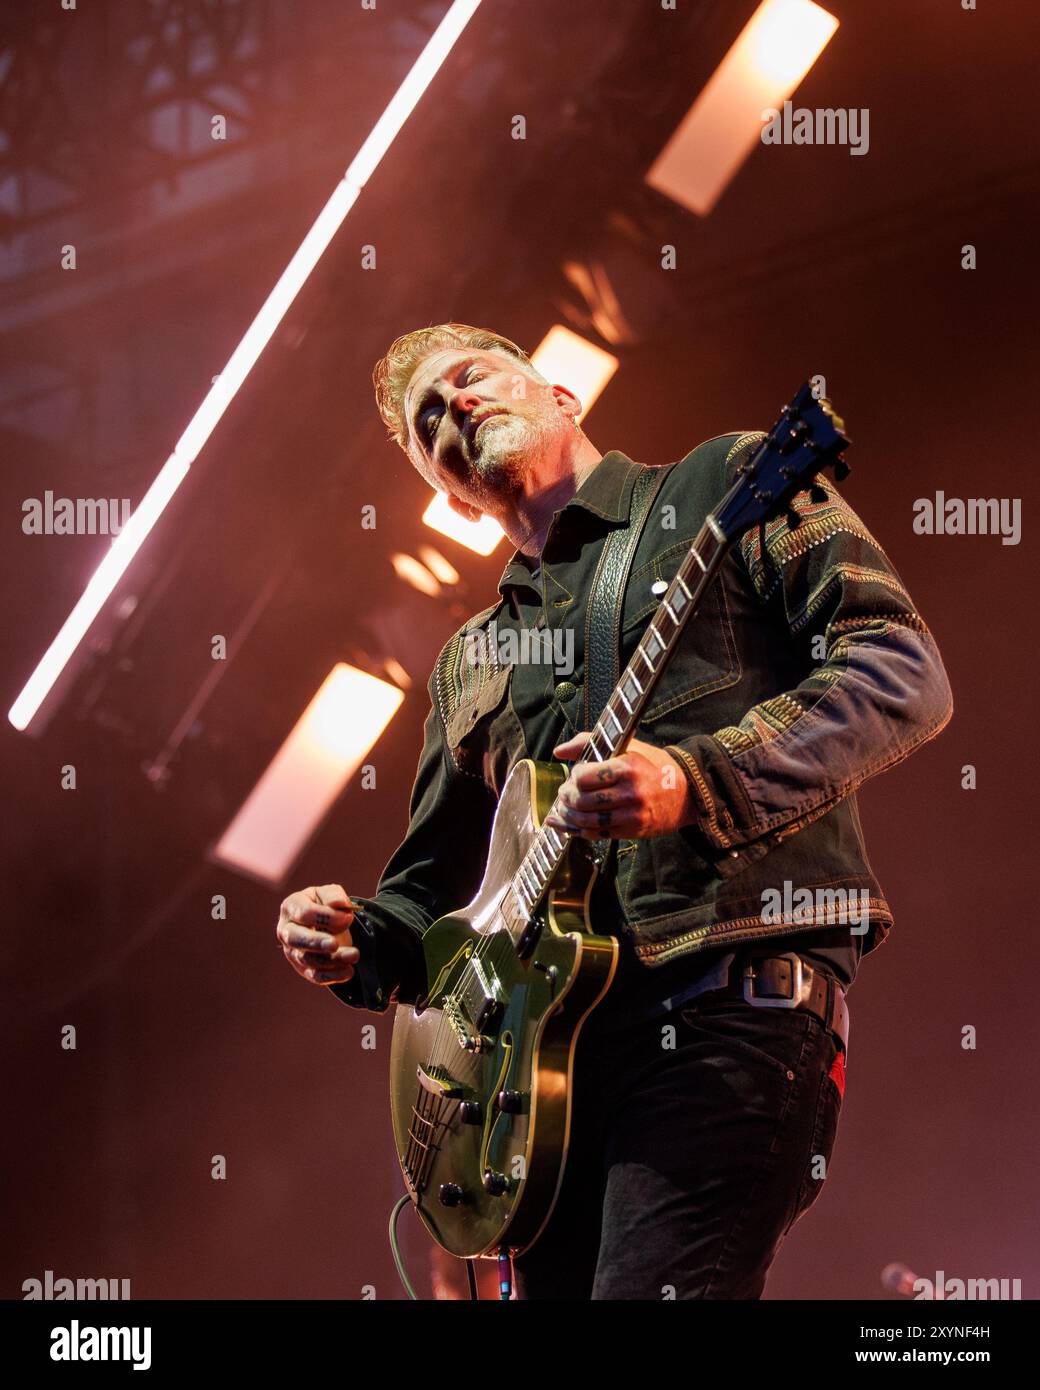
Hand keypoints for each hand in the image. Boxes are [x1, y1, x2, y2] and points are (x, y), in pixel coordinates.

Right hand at [277, 883, 358, 985]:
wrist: (327, 924)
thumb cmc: (325, 905)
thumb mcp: (330, 894)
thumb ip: (334, 896)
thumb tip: (340, 905)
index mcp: (291, 907)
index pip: (303, 913)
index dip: (325, 916)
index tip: (347, 918)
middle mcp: (287, 931)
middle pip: (296, 939)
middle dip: (316, 942)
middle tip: (334, 944)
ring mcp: (293, 952)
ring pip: (308, 959)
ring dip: (332, 959)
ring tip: (354, 955)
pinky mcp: (304, 969)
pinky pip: (315, 976)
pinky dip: (333, 975)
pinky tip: (349, 971)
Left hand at [544, 732, 694, 839]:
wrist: (687, 792)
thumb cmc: (653, 765)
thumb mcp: (627, 746)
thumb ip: (589, 742)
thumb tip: (558, 751)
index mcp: (627, 768)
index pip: (584, 778)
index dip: (573, 777)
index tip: (575, 775)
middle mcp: (630, 793)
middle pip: (582, 801)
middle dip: (566, 797)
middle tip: (564, 793)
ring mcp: (631, 815)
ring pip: (586, 821)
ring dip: (568, 816)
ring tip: (565, 809)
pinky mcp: (632, 831)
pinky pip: (597, 834)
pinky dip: (577, 831)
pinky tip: (567, 826)